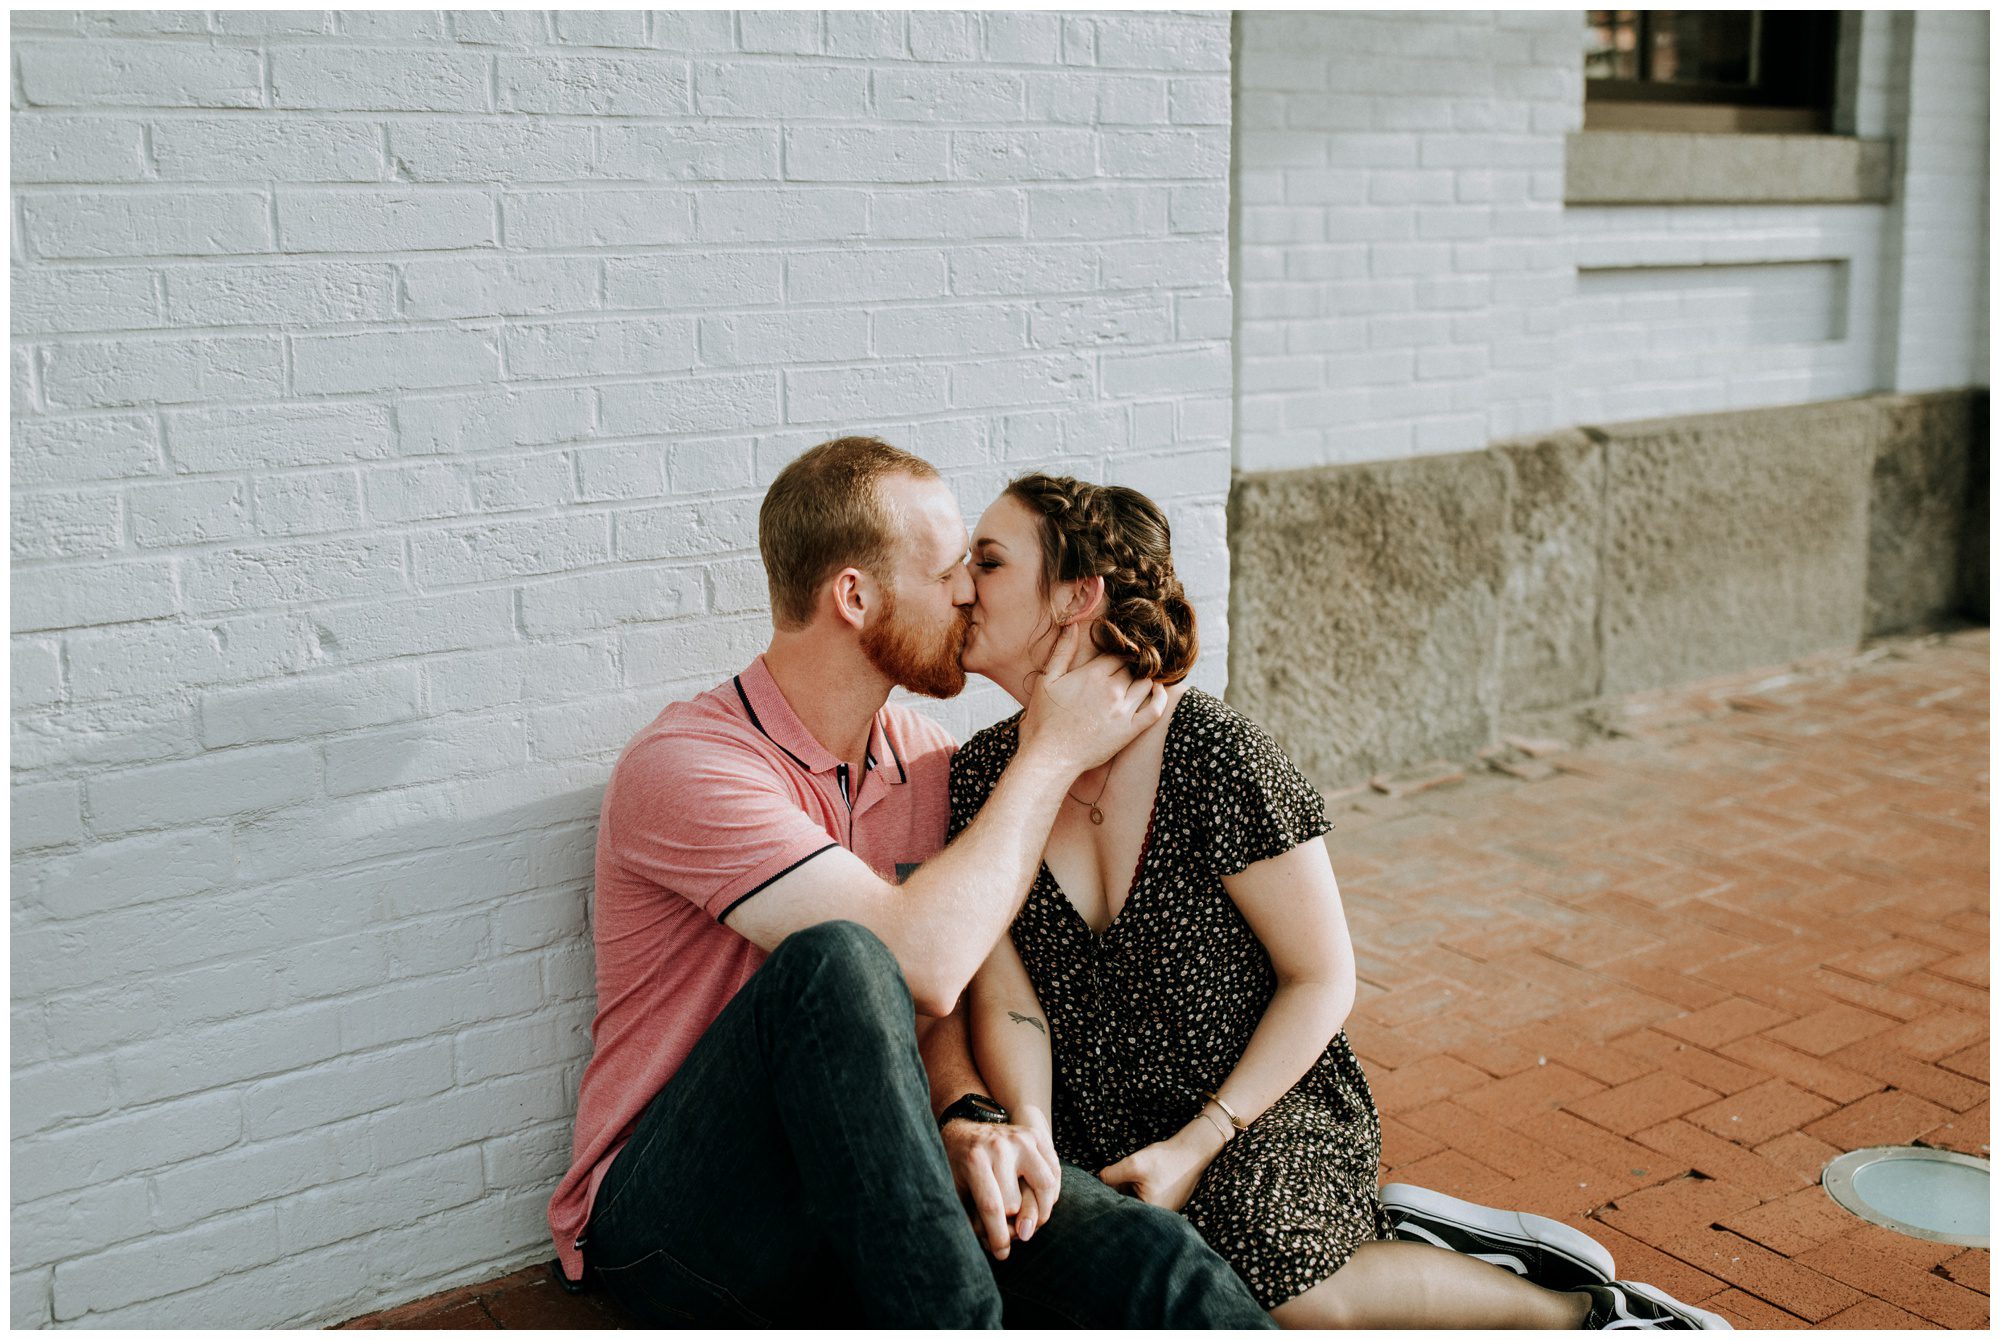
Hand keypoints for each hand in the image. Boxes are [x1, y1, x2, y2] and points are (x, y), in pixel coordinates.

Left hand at [939, 1114, 1061, 1259]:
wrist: (966, 1126)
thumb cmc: (957, 1165)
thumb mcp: (954, 1188)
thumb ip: (971, 1216)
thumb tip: (995, 1248)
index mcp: (975, 1159)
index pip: (992, 1207)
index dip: (999, 1236)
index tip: (1002, 1254)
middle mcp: (1000, 1146)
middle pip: (1016, 1202)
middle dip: (1013, 1226)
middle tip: (1012, 1236)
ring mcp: (1022, 1139)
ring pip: (1044, 1188)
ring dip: (1039, 1212)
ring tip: (1030, 1225)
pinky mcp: (1036, 1136)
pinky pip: (1054, 1173)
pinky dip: (1051, 1195)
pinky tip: (1040, 1206)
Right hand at [1017, 623, 1166, 775]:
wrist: (1050, 757)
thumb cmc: (1044, 719)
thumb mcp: (1047, 680)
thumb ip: (1062, 652)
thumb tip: (1072, 626)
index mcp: (1093, 674)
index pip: (1117, 653)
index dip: (1117, 654)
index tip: (1115, 658)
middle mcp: (1112, 690)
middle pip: (1132, 667)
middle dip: (1130, 665)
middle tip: (1126, 668)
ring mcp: (1123, 711)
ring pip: (1146, 683)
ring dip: (1144, 678)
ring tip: (1138, 679)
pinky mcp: (1130, 730)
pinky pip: (1155, 709)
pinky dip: (1160, 697)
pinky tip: (1157, 691)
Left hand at [1096, 1127, 1217, 1213]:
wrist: (1192, 1151)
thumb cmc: (1165, 1159)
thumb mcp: (1133, 1164)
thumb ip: (1112, 1175)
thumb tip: (1098, 1180)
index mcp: (1151, 1212)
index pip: (1121, 1210)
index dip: (1109, 1199)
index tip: (1102, 1188)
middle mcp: (1160, 1217)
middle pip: (1129, 1207)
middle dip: (1120, 1193)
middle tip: (1119, 1178)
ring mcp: (1165, 1211)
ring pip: (1137, 1202)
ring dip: (1130, 1190)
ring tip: (1137, 1176)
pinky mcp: (1168, 1203)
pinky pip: (1147, 1199)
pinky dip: (1141, 1189)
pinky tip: (1144, 1177)